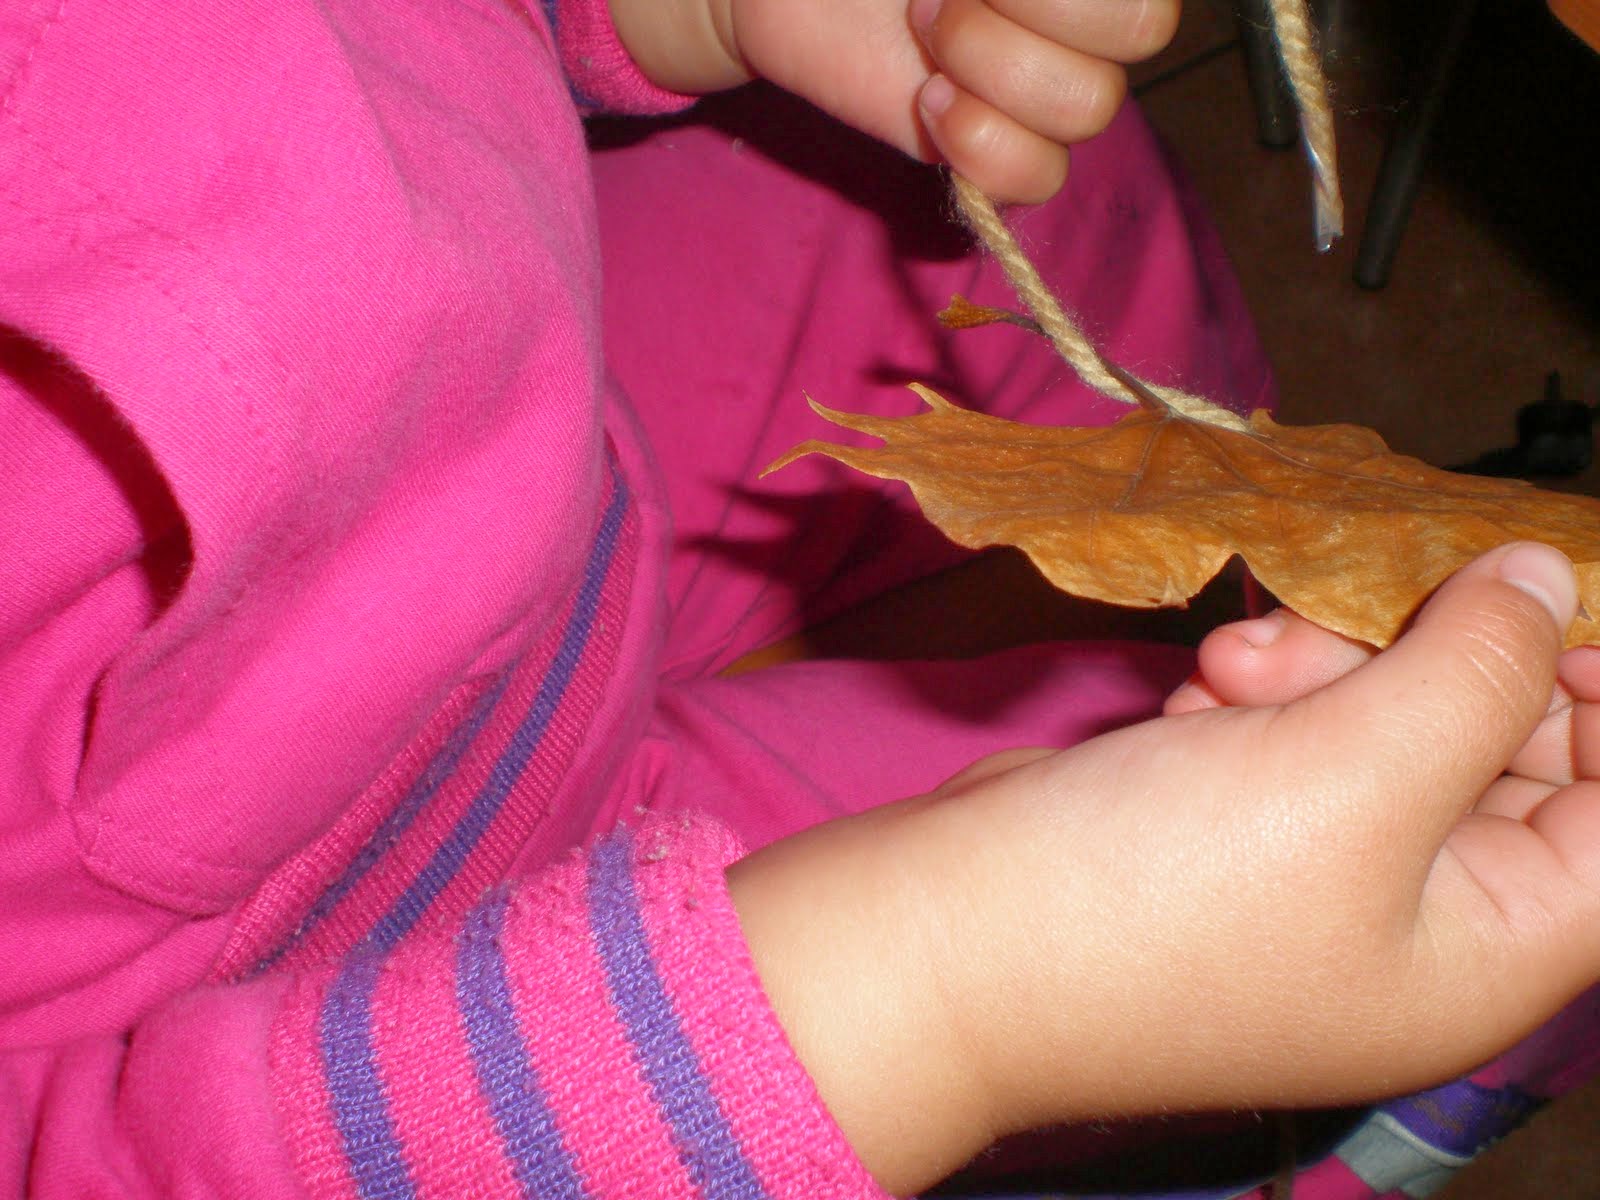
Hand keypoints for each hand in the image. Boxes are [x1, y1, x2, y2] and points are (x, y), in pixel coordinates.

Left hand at [606, 0, 1180, 202]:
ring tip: (921, 37)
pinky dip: (982, 146)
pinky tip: (925, 104)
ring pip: (1089, 107)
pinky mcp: (995, 150)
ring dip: (994, 66)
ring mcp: (1044, 83)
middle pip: (1141, 26)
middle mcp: (1081, 11)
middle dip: (1030, 6)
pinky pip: (1040, 178)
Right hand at [728, 543, 1599, 1194]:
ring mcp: (1319, 874)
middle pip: (1505, 750)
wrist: (950, 940)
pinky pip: (1296, 735)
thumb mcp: (1351, 775)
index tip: (1532, 604)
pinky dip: (1258, 700)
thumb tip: (1551, 579)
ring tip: (1230, 669)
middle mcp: (1421, 920)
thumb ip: (1477, 669)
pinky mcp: (1233, 828)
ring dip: (1323, 668)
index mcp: (1492, 951)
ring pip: (1388, 723)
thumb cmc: (1166, 888)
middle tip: (1348, 622)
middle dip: (1428, 665)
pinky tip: (1192, 704)